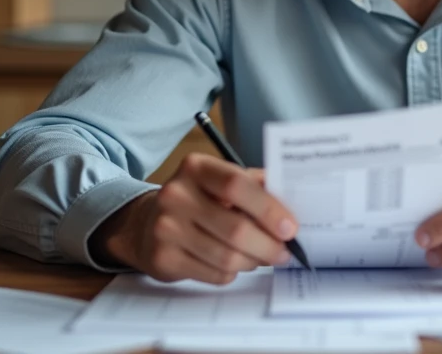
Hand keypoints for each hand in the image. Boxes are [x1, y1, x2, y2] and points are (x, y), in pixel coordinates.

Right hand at [90, 154, 298, 283]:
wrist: (146, 223)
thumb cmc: (198, 199)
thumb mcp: (221, 181)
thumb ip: (256, 186)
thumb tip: (295, 203)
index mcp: (196, 167)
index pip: (237, 185)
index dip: (269, 209)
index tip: (290, 228)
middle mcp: (176, 194)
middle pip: (236, 229)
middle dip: (268, 245)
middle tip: (284, 252)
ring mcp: (166, 228)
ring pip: (227, 257)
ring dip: (253, 261)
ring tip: (261, 257)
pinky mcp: (163, 258)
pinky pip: (214, 274)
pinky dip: (233, 273)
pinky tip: (234, 264)